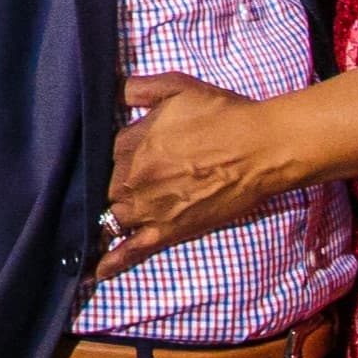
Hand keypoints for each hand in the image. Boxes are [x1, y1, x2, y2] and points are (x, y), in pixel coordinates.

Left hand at [100, 69, 281, 265]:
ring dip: (113, 213)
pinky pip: (133, 250)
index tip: (132, 147)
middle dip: (117, 180)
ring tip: (108, 216)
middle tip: (138, 175)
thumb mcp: (176, 86)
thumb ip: (138, 87)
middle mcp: (134, 178)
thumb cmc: (222, 114)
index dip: (120, 148)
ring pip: (115, 214)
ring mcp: (149, 208)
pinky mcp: (168, 232)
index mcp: (132, 142)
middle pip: (108, 183)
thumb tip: (111, 90)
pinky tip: (98, 271)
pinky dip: (114, 260)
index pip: (108, 149)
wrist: (259, 149)